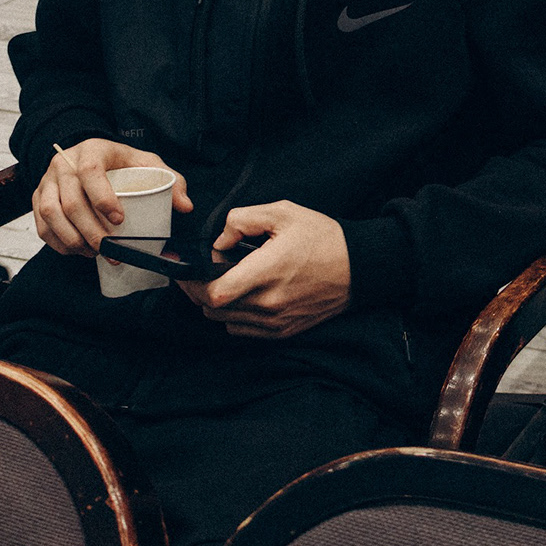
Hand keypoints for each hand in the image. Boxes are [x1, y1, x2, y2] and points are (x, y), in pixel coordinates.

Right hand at [30, 138, 191, 255]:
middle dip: (91, 231)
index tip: (120, 220)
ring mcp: (47, 181)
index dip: (102, 198)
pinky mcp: (38, 198)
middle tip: (110, 249)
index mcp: (91, 150)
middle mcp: (63, 164)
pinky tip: (78, 251)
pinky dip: (59, 243)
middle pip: (70, 201)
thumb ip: (169, 180)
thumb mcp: (147, 162)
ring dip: (73, 240)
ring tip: (95, 253)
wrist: (89, 155)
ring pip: (51, 215)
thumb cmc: (120, 161)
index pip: (90, 172)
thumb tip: (185, 206)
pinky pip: (42, 225)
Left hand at [178, 201, 351, 338]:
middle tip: (201, 272)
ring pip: (223, 320)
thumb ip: (242, 220)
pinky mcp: (282, 332)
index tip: (187, 269)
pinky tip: (242, 296)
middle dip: (198, 290)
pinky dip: (233, 315)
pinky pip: (241, 330)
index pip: (215, 292)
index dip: (193, 282)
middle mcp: (269, 302)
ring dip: (215, 303)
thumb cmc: (323, 238)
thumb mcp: (284, 213)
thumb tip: (219, 241)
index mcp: (268, 271)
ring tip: (224, 281)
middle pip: (212, 308)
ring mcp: (275, 321)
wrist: (359, 267)